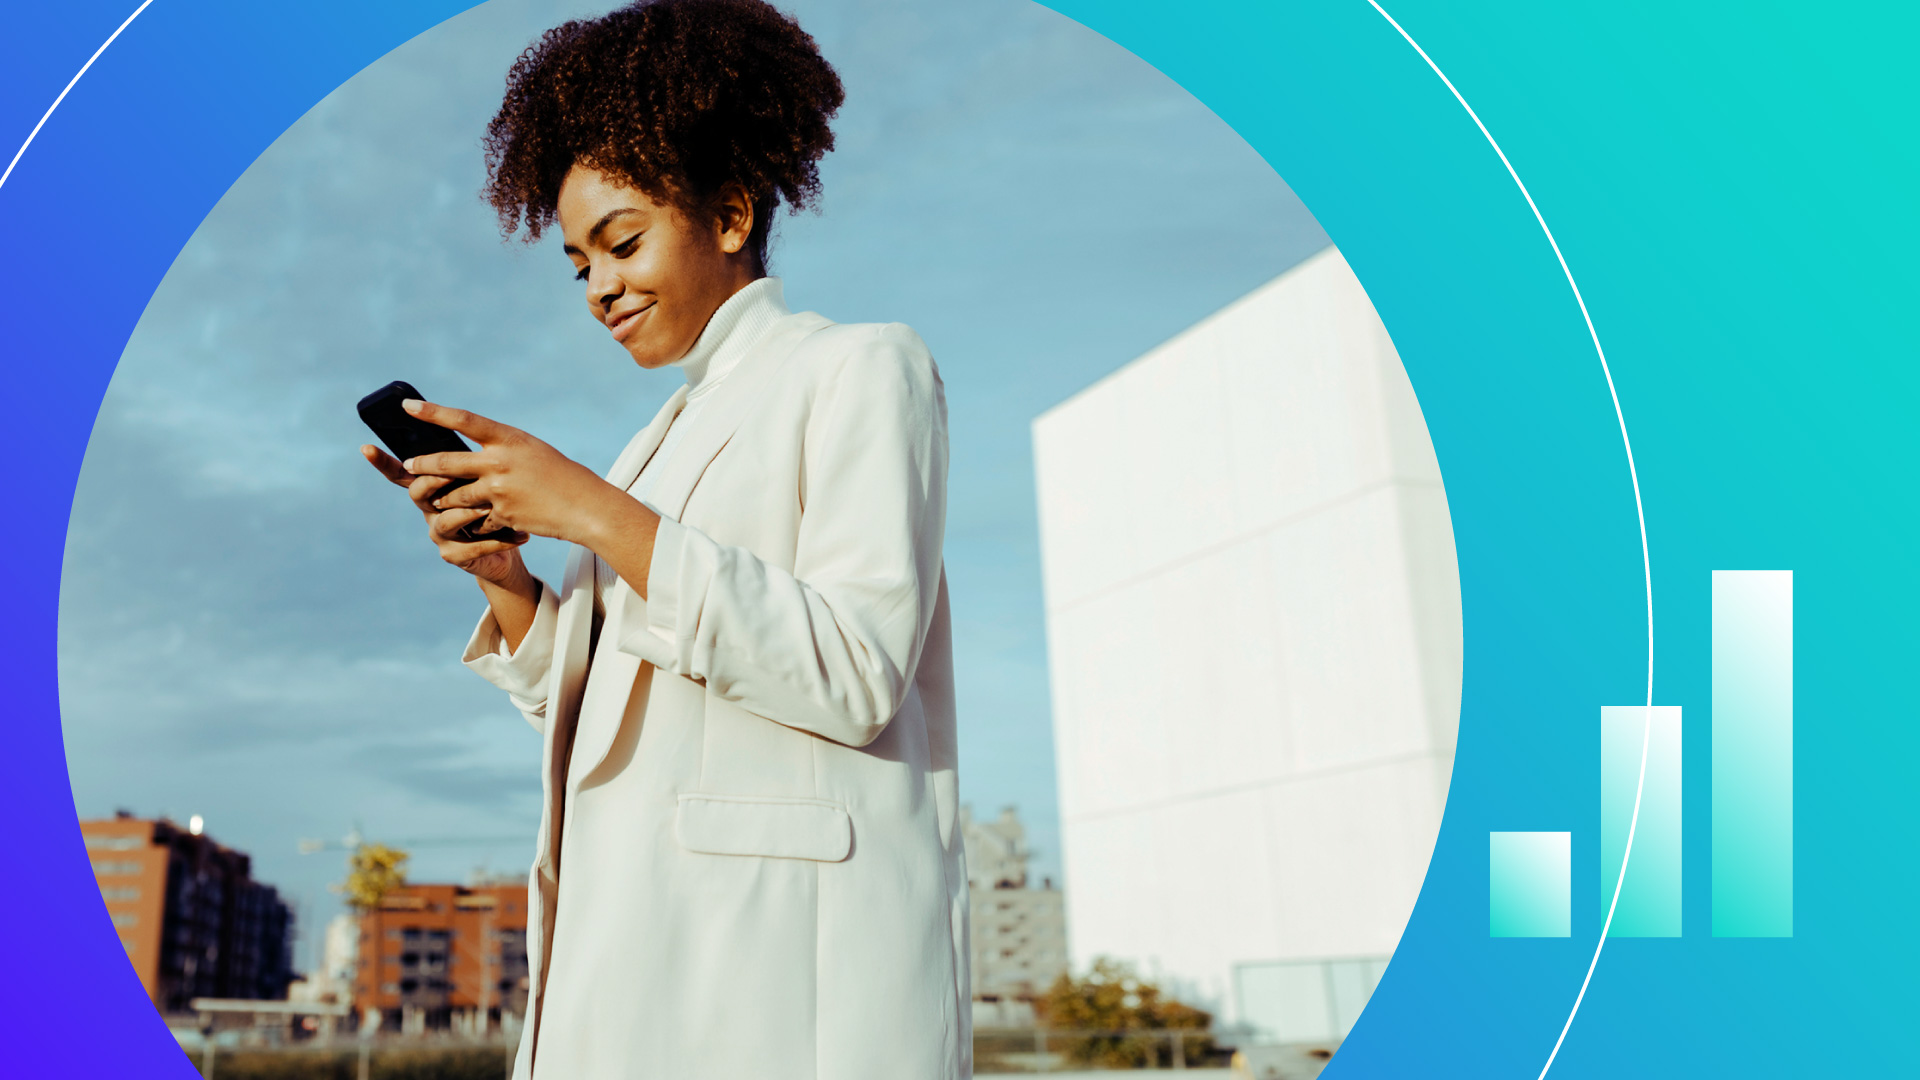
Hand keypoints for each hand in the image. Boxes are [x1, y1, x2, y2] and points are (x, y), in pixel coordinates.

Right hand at [360, 440, 530, 588]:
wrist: (510, 543)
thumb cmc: (496, 502)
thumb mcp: (485, 476)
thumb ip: (469, 458)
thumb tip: (464, 419)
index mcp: (433, 487)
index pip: (402, 472)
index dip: (383, 462)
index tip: (366, 447)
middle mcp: (429, 510)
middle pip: (419, 493)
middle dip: (435, 481)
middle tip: (453, 472)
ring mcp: (440, 535)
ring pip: (446, 520)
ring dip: (469, 511)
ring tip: (490, 507)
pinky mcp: (455, 556)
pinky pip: (473, 547)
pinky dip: (498, 541)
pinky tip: (521, 536)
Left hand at [392, 398, 640, 548]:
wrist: (586, 506)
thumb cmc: (561, 476)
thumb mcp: (532, 451)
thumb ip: (501, 449)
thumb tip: (471, 452)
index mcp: (508, 438)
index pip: (463, 420)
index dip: (433, 412)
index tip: (408, 407)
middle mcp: (500, 461)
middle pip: (446, 461)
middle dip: (422, 465)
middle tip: (409, 466)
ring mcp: (498, 489)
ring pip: (455, 495)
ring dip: (447, 499)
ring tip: (440, 500)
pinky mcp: (502, 513)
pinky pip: (477, 518)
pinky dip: (480, 521)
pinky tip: (489, 520)